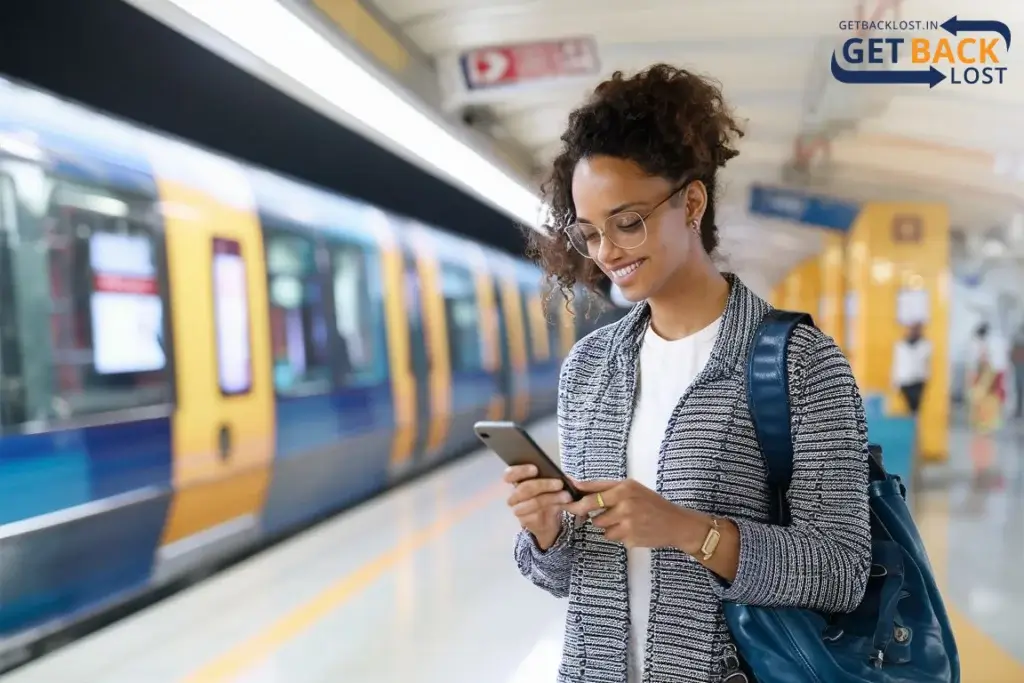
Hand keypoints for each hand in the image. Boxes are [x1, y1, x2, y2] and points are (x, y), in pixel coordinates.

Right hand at [503, 464, 571, 549]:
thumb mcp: (550, 484)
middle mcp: (514, 495)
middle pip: (524, 488)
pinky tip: (562, 504)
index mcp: (516, 481)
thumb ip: (552, 477)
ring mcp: (518, 509)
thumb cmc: (546, 496)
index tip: (535, 469)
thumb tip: (565, 476)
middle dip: (543, 484)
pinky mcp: (525, 520)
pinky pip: (538, 514)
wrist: (547, 521)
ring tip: (567, 496)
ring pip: (533, 502)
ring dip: (552, 497)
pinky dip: (552, 507)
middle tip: (560, 483)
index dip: (520, 471)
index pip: (510, 474)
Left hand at [564, 478, 704, 550]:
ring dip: (605, 525)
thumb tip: (578, 485)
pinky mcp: (629, 538)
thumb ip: (606, 487)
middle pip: (592, 509)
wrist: (676, 523)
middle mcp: (625, 503)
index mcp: (625, 487)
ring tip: (622, 520)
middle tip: (578, 512)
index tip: (565, 498)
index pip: (593, 491)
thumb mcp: (633, 488)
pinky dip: (616, 535)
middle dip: (582, 511)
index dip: (576, 496)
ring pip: (600, 525)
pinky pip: (611, 537)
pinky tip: (630, 530)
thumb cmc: (652, 504)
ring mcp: (627, 522)